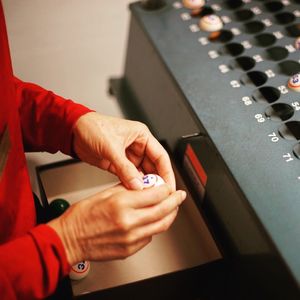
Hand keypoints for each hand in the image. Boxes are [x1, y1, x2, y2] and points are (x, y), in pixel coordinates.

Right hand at [48, 184, 185, 264]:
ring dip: (170, 215)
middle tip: (179, 196)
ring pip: (161, 226)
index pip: (156, 195)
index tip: (168, 186)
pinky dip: (155, 227)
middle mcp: (129, 222)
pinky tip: (153, 220)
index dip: (166, 189)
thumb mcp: (105, 193)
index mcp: (122, 204)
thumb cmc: (82, 216)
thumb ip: (129, 189)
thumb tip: (145, 185)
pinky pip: (150, 237)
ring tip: (172, 208)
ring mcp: (131, 238)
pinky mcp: (130, 249)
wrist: (70, 239)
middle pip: (163, 210)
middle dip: (175, 201)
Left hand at [72, 112, 175, 190]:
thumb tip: (137, 184)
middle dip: (156, 181)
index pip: (161, 156)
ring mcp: (128, 157)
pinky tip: (133, 192)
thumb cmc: (92, 127)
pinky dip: (132, 185)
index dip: (166, 173)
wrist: (73, 131)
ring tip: (145, 196)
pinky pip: (129, 177)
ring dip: (143, 185)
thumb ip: (125, 168)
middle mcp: (137, 146)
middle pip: (153, 167)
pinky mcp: (118, 164)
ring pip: (141, 174)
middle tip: (158, 195)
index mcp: (142, 136)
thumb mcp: (111, 147)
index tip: (168, 186)